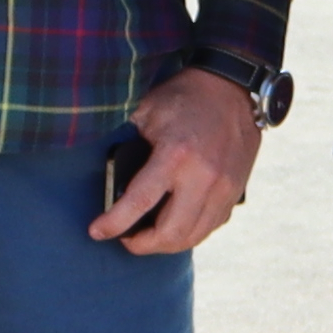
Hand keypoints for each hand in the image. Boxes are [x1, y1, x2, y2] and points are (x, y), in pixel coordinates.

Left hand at [95, 62, 265, 255]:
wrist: (232, 88)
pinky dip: (189, 233)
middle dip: (143, 245)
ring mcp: (223, 188)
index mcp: (176, 155)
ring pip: (193, 236)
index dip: (115, 223)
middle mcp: (203, 177)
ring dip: (167, 244)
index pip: (140, 202)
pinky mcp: (235, 192)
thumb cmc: (183, 97)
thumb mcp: (147, 110)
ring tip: (149, 237)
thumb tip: (110, 176)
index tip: (97, 232)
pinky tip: (175, 225)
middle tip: (126, 239)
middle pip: (171, 233)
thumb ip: (128, 143)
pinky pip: (211, 226)